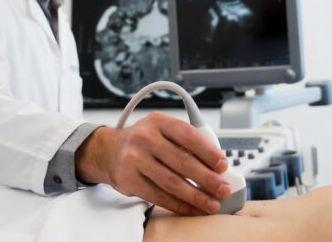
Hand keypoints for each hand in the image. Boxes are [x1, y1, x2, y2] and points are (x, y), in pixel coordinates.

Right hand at [76, 112, 231, 215]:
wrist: (108, 151)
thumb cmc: (143, 141)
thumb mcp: (161, 130)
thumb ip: (185, 141)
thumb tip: (215, 164)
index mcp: (158, 122)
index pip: (188, 135)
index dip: (208, 152)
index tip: (223, 165)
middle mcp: (145, 138)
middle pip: (182, 162)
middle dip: (207, 178)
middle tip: (223, 189)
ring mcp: (134, 159)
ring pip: (172, 182)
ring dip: (196, 196)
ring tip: (212, 203)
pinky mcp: (129, 180)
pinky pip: (159, 196)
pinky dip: (179, 205)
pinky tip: (192, 208)